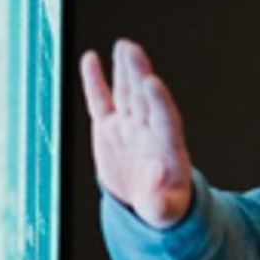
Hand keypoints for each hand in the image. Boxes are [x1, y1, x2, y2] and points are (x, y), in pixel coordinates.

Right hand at [80, 39, 192, 228]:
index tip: (152, 81)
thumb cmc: (164, 208)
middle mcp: (150, 130)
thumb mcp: (165, 212)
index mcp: (168, 148)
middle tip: (130, 50)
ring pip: (126, 93)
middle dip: (138, 73)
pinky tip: (90, 59)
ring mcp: (130, 126)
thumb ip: (161, 200)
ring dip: (124, 70)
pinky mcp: (109, 127)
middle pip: (144, 98)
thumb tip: (158, 176)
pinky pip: (101, 101)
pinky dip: (95, 81)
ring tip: (123, 47)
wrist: (148, 202)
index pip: (165, 119)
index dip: (158, 101)